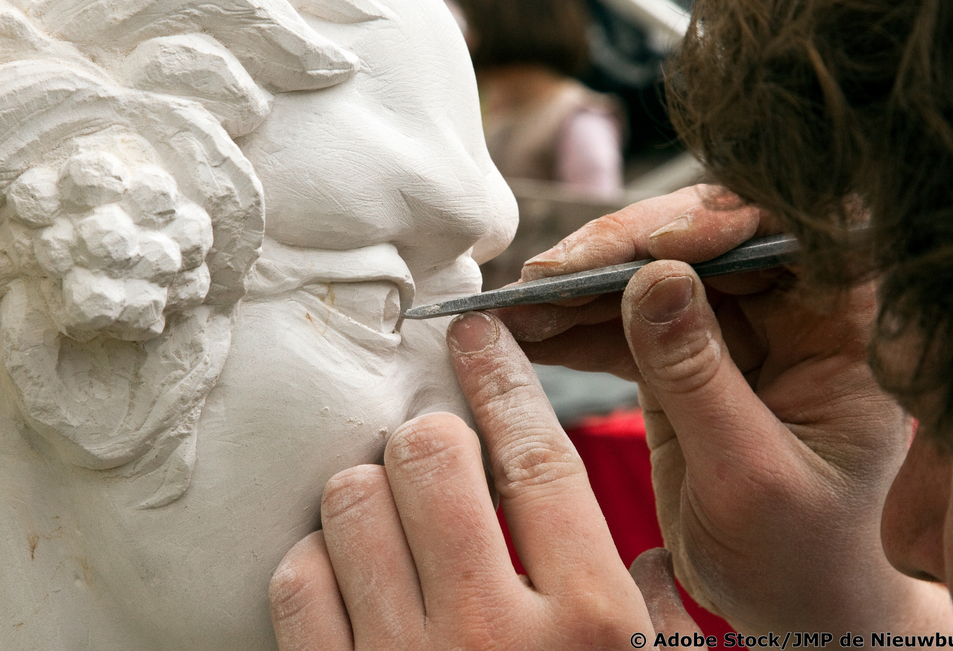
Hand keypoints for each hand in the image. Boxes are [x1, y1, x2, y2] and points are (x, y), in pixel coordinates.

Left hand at [269, 312, 699, 648]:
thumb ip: (654, 614)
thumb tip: (635, 538)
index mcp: (593, 626)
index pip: (539, 458)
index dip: (504, 378)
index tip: (478, 332)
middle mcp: (496, 638)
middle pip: (431, 458)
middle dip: (426, 438)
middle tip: (430, 453)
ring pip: (351, 505)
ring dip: (364, 493)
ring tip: (385, 513)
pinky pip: (297, 584)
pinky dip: (313, 563)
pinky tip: (342, 577)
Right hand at [498, 186, 952, 631]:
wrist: (785, 601)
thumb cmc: (797, 551)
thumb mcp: (749, 473)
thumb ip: (700, 378)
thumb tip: (655, 279)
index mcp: (841, 327)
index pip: (788, 234)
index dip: (718, 221)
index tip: (648, 247)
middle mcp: (789, 312)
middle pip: (701, 242)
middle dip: (618, 253)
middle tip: (544, 276)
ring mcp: (731, 331)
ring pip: (648, 277)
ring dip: (577, 289)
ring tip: (512, 307)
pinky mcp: (682, 357)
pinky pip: (620, 323)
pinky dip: (569, 329)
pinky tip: (521, 333)